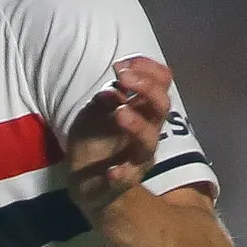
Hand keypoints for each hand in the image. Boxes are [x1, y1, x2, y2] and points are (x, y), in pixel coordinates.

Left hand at [63, 56, 172, 219]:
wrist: (85, 181)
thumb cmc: (95, 138)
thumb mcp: (97, 109)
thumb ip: (109, 94)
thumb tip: (117, 82)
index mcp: (143, 111)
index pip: (161, 84)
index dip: (148, 69)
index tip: (123, 64)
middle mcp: (148, 132)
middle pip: (161, 107)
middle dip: (146, 87)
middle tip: (123, 77)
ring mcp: (137, 158)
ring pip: (148, 140)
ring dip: (137, 124)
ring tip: (120, 112)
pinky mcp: (122, 182)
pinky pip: (126, 179)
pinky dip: (120, 174)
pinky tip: (112, 171)